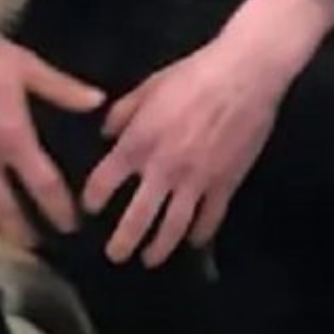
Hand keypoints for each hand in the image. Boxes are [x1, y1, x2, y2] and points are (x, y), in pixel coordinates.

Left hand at [82, 0, 333, 267]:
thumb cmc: (193, 74)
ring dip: (158, 248)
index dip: (93, 199)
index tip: (90, 209)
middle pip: (136, 218)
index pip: (104, 182)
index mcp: (139, 142)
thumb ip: (123, 112)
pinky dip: (201, 235)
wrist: (244, 76)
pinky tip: (194, 241)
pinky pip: (210, 219)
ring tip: (149, 259)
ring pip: (173, 228)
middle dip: (122, 242)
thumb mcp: (149, 85)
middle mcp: (163, 169)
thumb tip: (106, 133)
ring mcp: (196, 181)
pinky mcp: (225, 184)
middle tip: (115, 255)